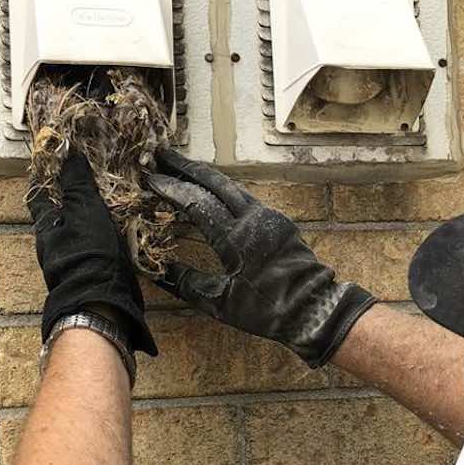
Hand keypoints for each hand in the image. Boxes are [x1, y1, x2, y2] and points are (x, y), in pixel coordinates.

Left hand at [27, 152, 156, 355]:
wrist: (102, 301)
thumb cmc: (87, 253)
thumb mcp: (83, 209)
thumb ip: (76, 183)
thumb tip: (68, 154)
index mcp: (46, 227)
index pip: (39, 197)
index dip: (44, 180)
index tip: (52, 166)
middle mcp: (53, 246)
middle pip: (57, 218)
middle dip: (69, 203)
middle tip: (85, 186)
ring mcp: (71, 263)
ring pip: (76, 236)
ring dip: (88, 224)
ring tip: (106, 209)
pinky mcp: (90, 276)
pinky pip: (94, 251)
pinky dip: (103, 242)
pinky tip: (117, 238)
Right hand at [147, 149, 375, 367]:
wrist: (314, 309)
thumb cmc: (266, 310)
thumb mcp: (220, 303)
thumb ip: (186, 283)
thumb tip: (156, 270)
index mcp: (235, 237)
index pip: (196, 202)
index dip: (171, 189)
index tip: (149, 179)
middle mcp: (252, 218)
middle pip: (214, 183)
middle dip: (185, 167)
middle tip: (161, 154)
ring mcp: (268, 217)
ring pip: (231, 187)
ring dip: (205, 176)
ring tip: (183, 167)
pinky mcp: (278, 222)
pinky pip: (245, 198)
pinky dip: (224, 189)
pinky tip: (214, 191)